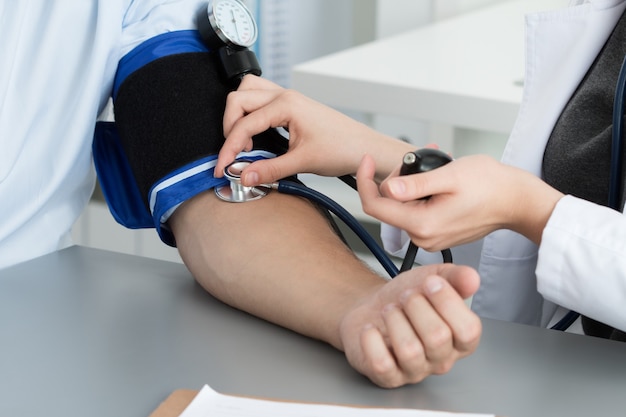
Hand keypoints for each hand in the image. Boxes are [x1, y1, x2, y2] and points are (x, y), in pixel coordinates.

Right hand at [216, 75, 409, 185]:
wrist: (365, 148)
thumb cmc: (342, 148)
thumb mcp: (303, 162)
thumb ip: (270, 169)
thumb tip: (244, 176)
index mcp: (286, 105)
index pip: (244, 124)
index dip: (229, 148)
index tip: (222, 167)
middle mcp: (284, 96)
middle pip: (238, 99)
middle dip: (229, 127)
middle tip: (234, 154)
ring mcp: (287, 98)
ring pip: (248, 92)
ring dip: (238, 115)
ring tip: (244, 143)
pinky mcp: (291, 105)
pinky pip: (260, 99)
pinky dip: (250, 114)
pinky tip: (257, 136)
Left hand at [339, 263, 480, 387]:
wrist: (373, 309)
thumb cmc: (407, 299)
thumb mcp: (435, 279)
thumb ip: (457, 278)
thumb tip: (472, 278)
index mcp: (459, 339)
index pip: (469, 330)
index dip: (448, 302)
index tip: (431, 282)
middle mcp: (440, 359)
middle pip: (438, 338)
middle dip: (416, 306)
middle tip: (406, 295)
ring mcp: (414, 371)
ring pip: (410, 351)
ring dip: (394, 320)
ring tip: (388, 310)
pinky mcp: (387, 377)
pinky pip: (382, 364)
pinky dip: (372, 340)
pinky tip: (371, 328)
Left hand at [356, 154, 563, 248]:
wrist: (516, 200)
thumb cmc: (490, 185)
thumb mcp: (449, 177)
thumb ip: (415, 185)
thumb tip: (387, 187)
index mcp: (422, 224)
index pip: (375, 206)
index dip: (365, 181)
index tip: (367, 160)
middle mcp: (423, 237)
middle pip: (390, 205)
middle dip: (398, 179)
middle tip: (418, 160)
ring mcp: (430, 238)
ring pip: (403, 207)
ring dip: (411, 184)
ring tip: (434, 167)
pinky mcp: (437, 233)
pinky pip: (417, 211)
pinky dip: (422, 193)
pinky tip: (438, 180)